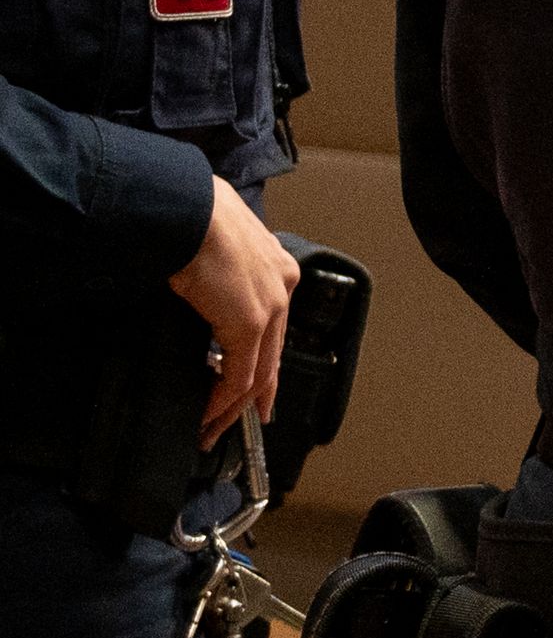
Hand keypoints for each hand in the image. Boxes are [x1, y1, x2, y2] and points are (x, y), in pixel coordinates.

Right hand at [170, 178, 297, 435]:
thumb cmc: (187, 215)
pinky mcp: (251, 323)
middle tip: (246, 420)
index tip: (256, 383)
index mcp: (274, 265)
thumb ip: (212, 272)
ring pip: (258, 371)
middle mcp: (282, 286)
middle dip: (258, 392)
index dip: (263, 358)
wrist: (185, 208)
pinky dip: (224, 400)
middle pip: (271, 353)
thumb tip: (193, 287)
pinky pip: (240, 375)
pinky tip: (210, 416)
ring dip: (234, 406)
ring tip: (215, 429)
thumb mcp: (208, 244)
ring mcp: (270, 307)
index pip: (273, 325)